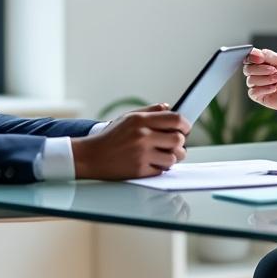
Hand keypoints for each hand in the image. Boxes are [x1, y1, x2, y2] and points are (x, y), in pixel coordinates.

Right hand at [71, 103, 189, 179]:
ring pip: (173, 157)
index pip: (175, 119)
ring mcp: (141, 154)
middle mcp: (142, 136)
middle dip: (180, 143)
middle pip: (178, 139)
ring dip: (172, 157)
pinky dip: (160, 168)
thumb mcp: (128, 118)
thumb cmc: (111, 137)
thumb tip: (169, 107)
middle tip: (174, 144)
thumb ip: (150, 111)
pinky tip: (153, 163)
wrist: (91, 156)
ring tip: (164, 155)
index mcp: (140, 120)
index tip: (186, 128)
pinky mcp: (139, 170)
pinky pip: (162, 170)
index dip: (185, 125)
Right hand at [243, 48, 276, 110]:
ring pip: (251, 80)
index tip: (260, 58)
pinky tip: (275, 88)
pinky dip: (265, 89)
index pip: (249, 58)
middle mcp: (256, 73)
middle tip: (275, 70)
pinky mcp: (258, 96)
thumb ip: (268, 55)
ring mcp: (256, 85)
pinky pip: (253, 92)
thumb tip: (254, 52)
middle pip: (247, 69)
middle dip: (261, 69)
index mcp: (261, 63)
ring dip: (266, 79)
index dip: (252, 57)